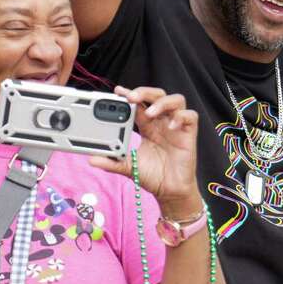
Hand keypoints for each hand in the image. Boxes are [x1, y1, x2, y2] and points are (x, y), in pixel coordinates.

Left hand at [90, 87, 201, 217]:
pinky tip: (172, 125)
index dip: (130, 95)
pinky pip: (190, 117)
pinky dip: (181, 117)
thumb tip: (91, 160)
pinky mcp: (189, 134)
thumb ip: (111, 162)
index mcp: (147, 126)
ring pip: (175, 101)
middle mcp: (162, 122)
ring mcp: (176, 126)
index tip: (117, 91)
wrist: (169, 192)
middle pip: (157, 95)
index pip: (139, 104)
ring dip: (162, 102)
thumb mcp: (128, 167)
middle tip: (131, 97)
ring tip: (149, 112)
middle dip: (144, 92)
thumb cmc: (152, 176)